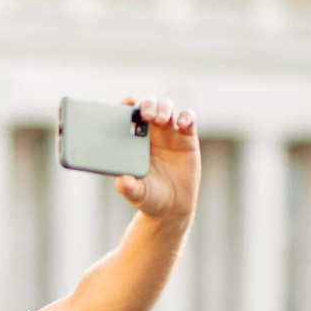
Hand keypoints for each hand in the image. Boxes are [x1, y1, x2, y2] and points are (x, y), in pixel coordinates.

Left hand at [115, 96, 199, 222]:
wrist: (172, 208)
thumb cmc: (149, 198)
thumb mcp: (137, 194)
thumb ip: (128, 187)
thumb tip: (121, 181)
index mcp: (132, 141)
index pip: (128, 117)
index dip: (126, 105)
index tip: (126, 102)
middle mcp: (150, 134)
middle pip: (148, 106)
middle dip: (147, 104)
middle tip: (146, 115)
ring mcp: (169, 134)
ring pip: (167, 108)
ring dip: (163, 107)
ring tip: (160, 119)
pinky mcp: (187, 138)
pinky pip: (188, 119)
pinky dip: (186, 117)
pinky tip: (182, 123)